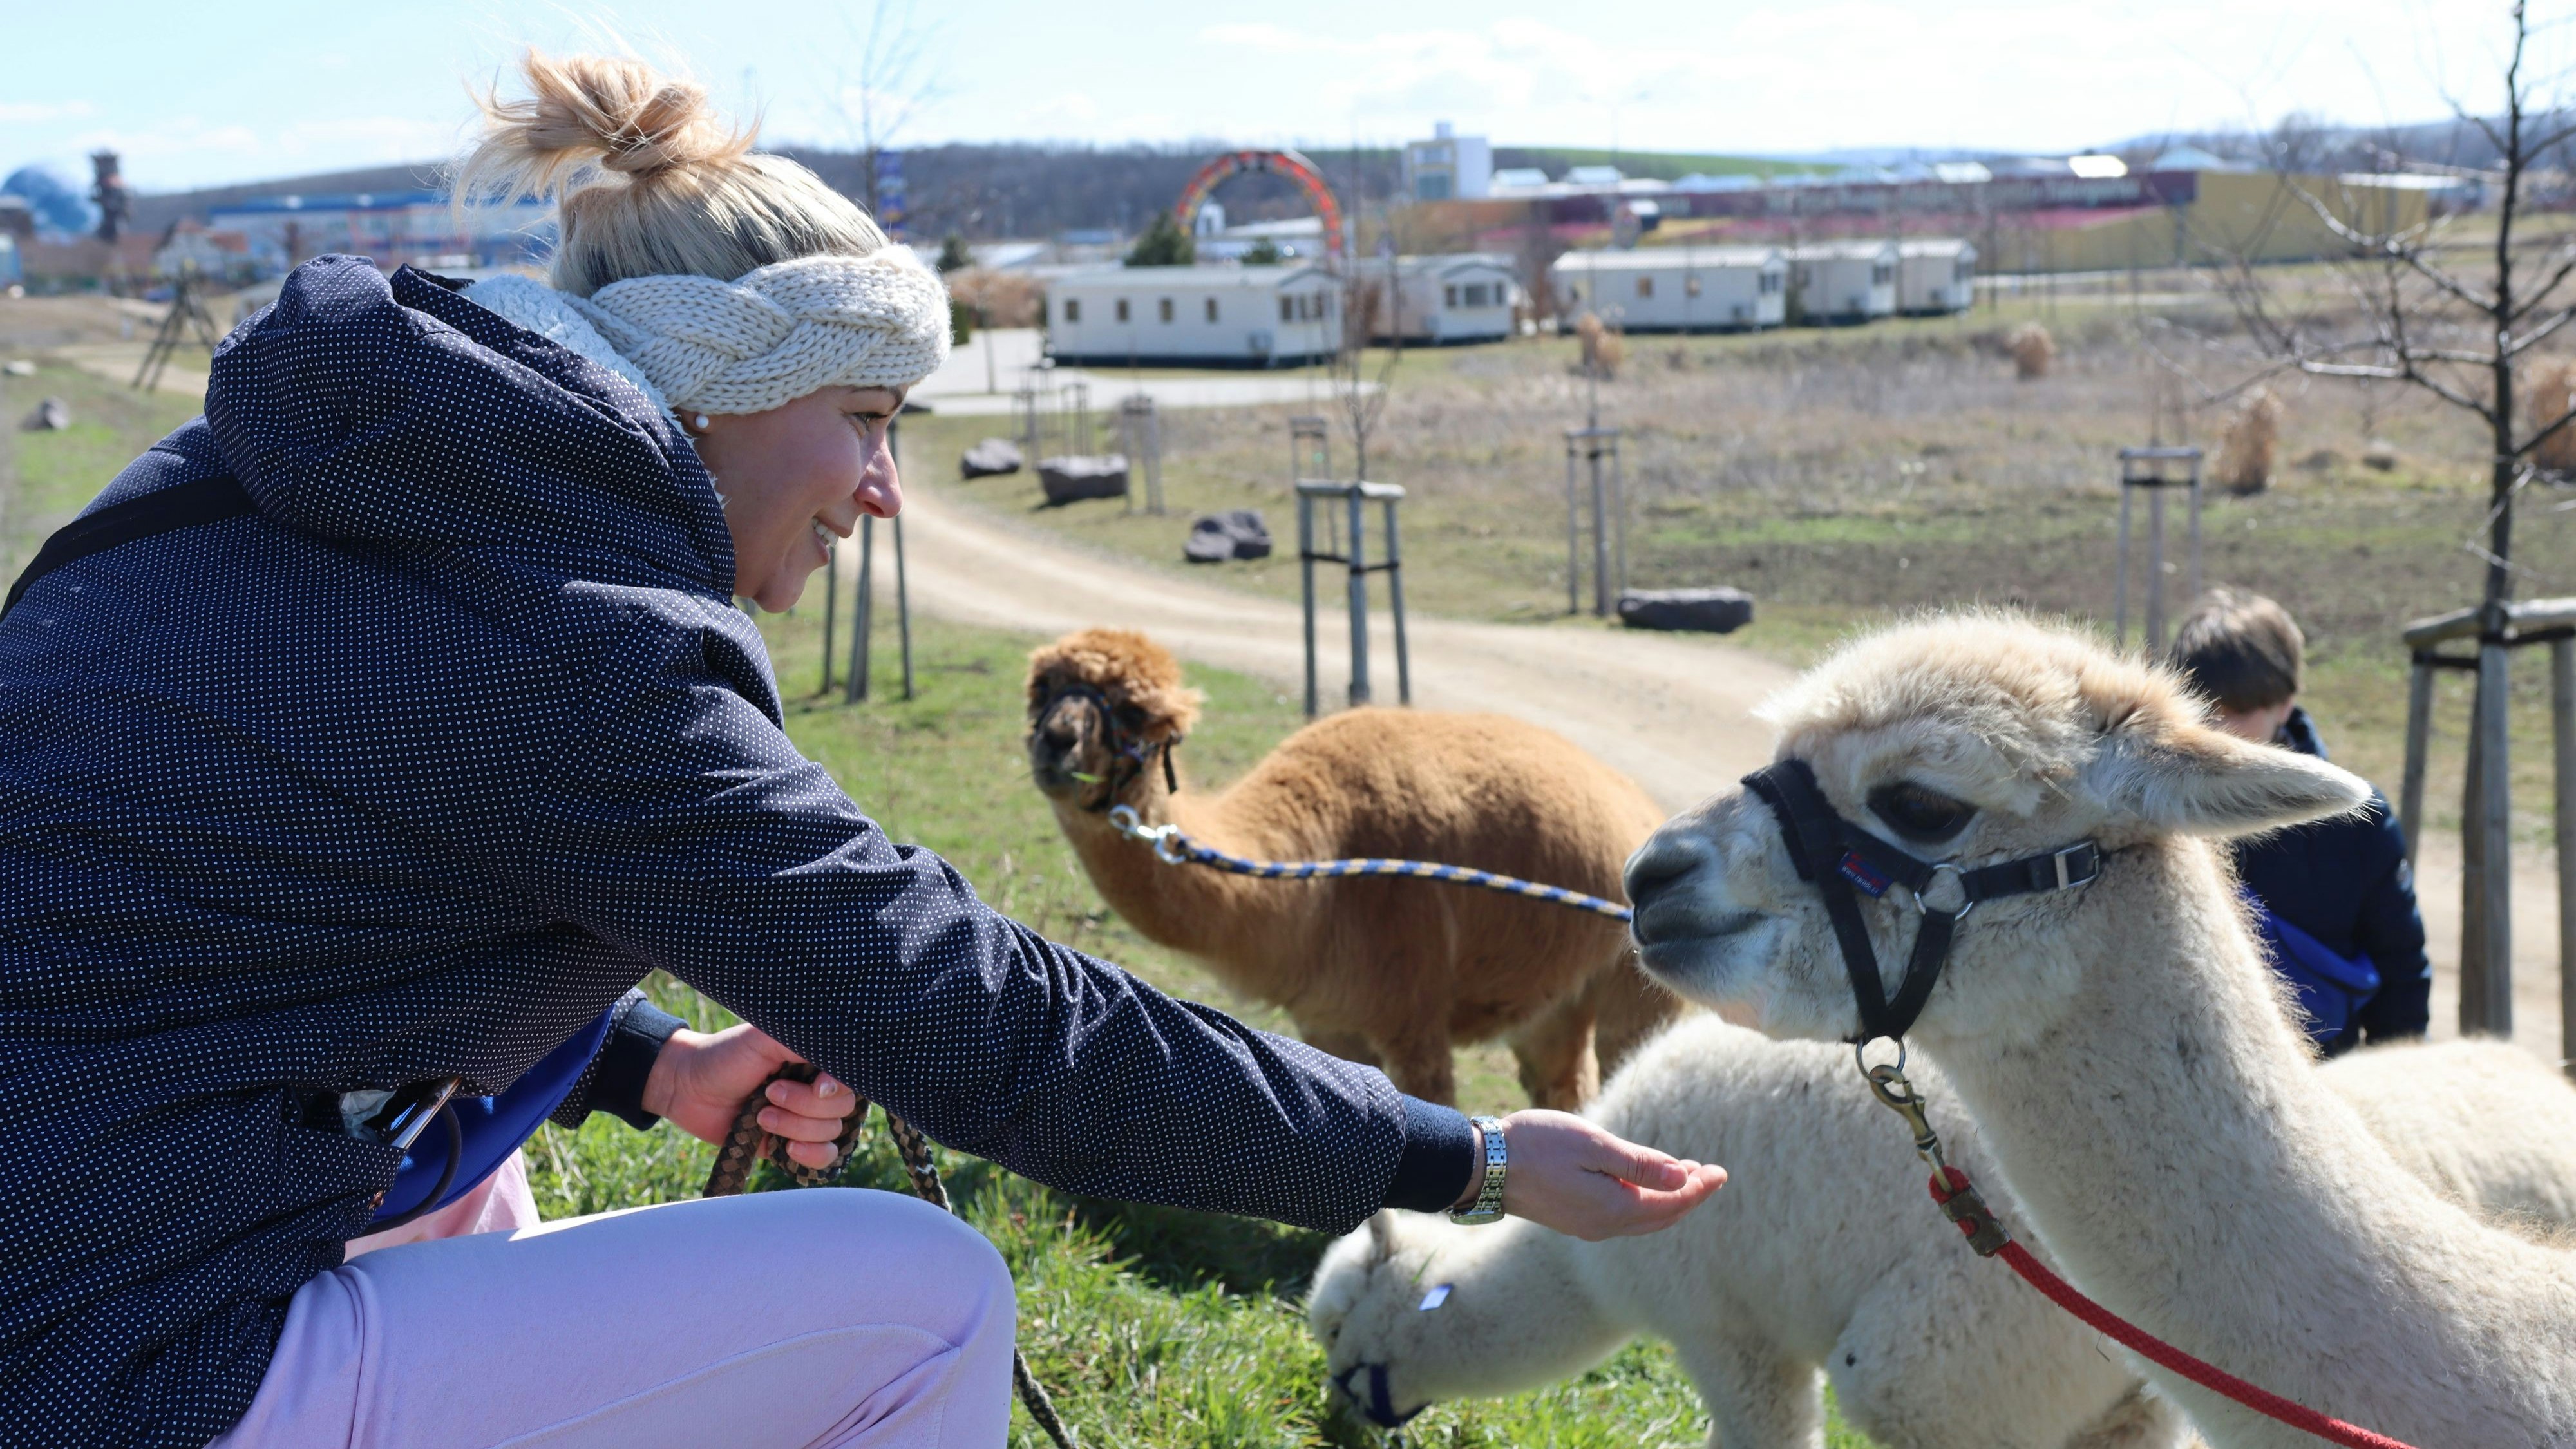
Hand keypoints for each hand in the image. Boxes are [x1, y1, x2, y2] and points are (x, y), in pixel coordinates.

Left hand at [641, 1024, 858, 1169]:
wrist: (686, 1087)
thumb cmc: (727, 1055)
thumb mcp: (766, 1038)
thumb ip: (806, 1044)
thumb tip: (836, 1078)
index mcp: (816, 1060)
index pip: (851, 1078)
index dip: (836, 1088)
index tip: (816, 1086)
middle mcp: (817, 1088)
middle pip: (843, 1109)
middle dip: (804, 1106)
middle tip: (769, 1092)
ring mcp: (806, 1118)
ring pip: (831, 1133)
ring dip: (794, 1126)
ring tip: (760, 1115)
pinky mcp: (792, 1144)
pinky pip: (823, 1158)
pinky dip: (809, 1155)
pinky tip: (785, 1147)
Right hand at [1469, 1110, 1724, 1240]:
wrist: (1483, 1165)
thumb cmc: (1537, 1145)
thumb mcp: (1593, 1145)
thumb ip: (1639, 1164)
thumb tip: (1683, 1177)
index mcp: (1614, 1209)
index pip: (1671, 1203)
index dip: (1699, 1188)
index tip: (1721, 1172)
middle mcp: (1604, 1226)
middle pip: (1661, 1216)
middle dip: (1689, 1195)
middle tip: (1713, 1174)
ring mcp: (1587, 1226)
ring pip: (1642, 1218)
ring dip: (1667, 1199)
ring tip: (1686, 1175)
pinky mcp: (1573, 1219)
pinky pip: (1623, 1216)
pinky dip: (1644, 1202)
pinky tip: (1644, 1184)